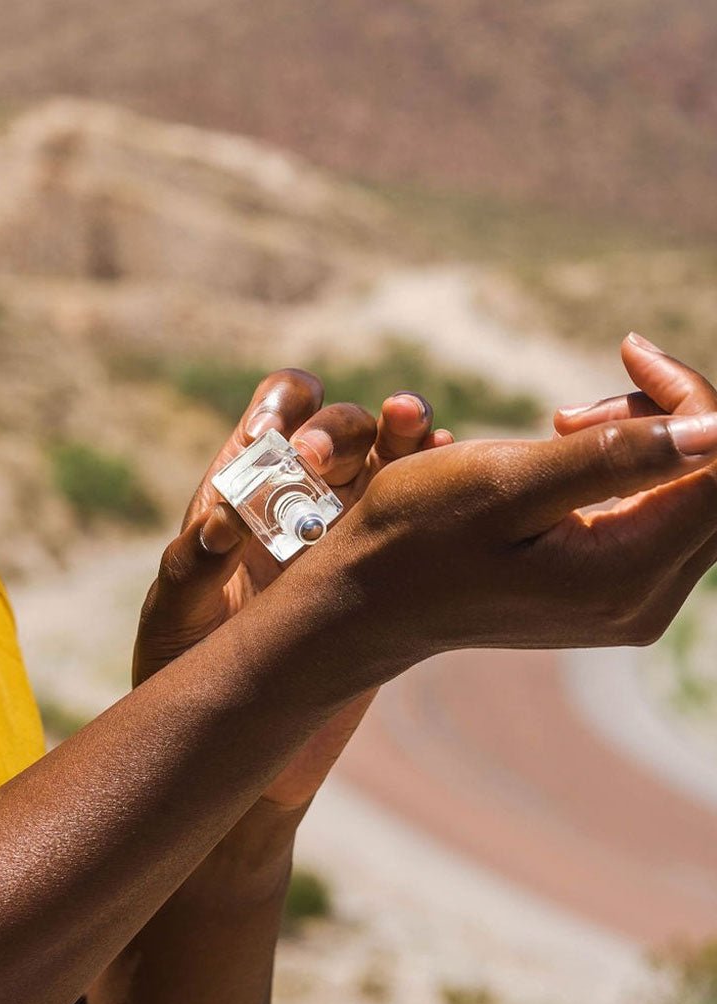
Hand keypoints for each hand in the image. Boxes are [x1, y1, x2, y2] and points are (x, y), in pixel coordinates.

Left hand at [134, 368, 450, 810]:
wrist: (246, 740)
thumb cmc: (191, 674)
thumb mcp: (175, 622)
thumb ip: (187, 573)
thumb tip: (216, 525)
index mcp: (245, 493)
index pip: (272, 415)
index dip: (282, 409)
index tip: (279, 441)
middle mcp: (303, 498)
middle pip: (339, 429)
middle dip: (338, 429)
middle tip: (320, 463)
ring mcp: (355, 528)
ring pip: (392, 455)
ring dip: (405, 429)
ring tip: (413, 422)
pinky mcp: (394, 563)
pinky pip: (426, 505)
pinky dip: (442, 474)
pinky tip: (451, 467)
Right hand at [327, 339, 716, 666]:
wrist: (366, 599)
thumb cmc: (418, 534)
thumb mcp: (504, 483)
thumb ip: (612, 457)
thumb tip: (716, 432)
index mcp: (622, 574)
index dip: (693, 398)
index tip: (630, 353)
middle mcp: (642, 602)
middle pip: (714, 486)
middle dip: (669, 420)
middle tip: (571, 410)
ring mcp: (628, 605)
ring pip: (688, 500)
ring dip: (644, 445)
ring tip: (561, 428)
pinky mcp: (609, 597)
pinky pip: (655, 521)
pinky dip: (626, 475)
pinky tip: (564, 464)